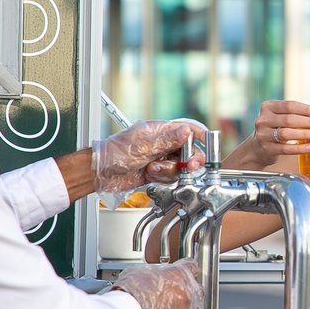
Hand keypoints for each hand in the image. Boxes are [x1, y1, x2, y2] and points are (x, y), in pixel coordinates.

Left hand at [92, 120, 206, 191]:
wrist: (101, 172)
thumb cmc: (116, 153)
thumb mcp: (143, 145)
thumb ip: (168, 139)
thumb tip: (186, 131)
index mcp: (161, 131)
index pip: (188, 130)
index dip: (200, 137)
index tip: (209, 145)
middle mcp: (163, 144)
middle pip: (189, 152)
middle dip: (188, 161)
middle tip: (187, 166)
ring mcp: (161, 158)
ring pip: (180, 167)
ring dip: (169, 171)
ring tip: (153, 169)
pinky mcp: (157, 171)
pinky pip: (170, 177)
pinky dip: (162, 178)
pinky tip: (150, 175)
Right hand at [107, 258, 203, 308]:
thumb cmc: (130, 295)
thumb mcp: (140, 272)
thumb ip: (155, 273)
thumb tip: (154, 275)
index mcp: (180, 275)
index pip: (191, 267)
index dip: (185, 269)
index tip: (183, 272)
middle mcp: (187, 295)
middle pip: (197, 291)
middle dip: (188, 292)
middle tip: (173, 295)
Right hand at [246, 100, 309, 167]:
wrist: (257, 148)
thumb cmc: (276, 128)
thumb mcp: (283, 117)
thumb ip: (300, 113)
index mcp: (268, 106)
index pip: (290, 105)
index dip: (307, 109)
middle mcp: (263, 119)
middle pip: (289, 119)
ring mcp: (263, 134)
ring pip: (286, 133)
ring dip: (306, 134)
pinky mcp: (266, 149)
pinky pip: (285, 149)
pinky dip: (300, 148)